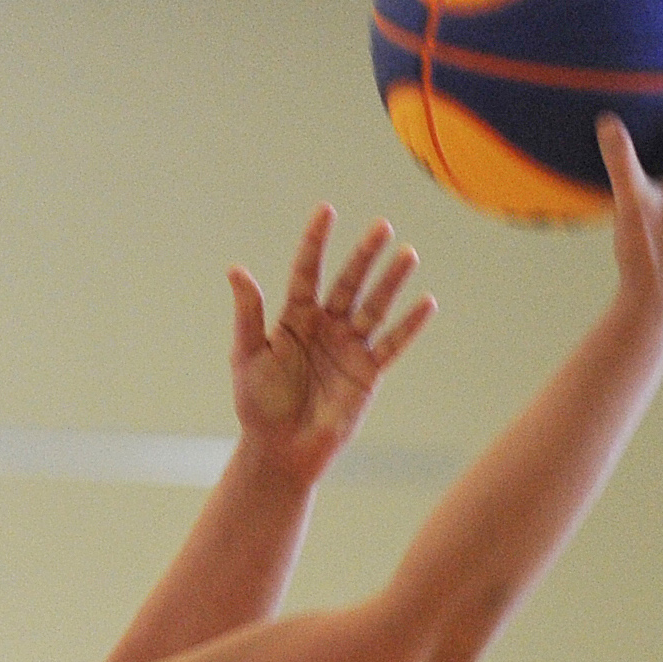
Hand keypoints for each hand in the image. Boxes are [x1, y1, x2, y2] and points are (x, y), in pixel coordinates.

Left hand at [227, 208, 434, 482]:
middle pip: (348, 283)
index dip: (315, 243)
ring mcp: (348, 347)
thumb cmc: (258, 405)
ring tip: (407, 254)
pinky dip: (409, 325)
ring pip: (374, 306)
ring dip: (390, 282)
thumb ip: (248, 314)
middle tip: (381, 227)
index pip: (307, 272)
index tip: (326, 211)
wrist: (280, 450)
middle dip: (364, 256)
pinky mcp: (367, 372)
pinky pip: (391, 344)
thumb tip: (237, 269)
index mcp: (294, 319)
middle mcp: (325, 327)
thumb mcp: (247, 356)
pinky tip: (426, 303)